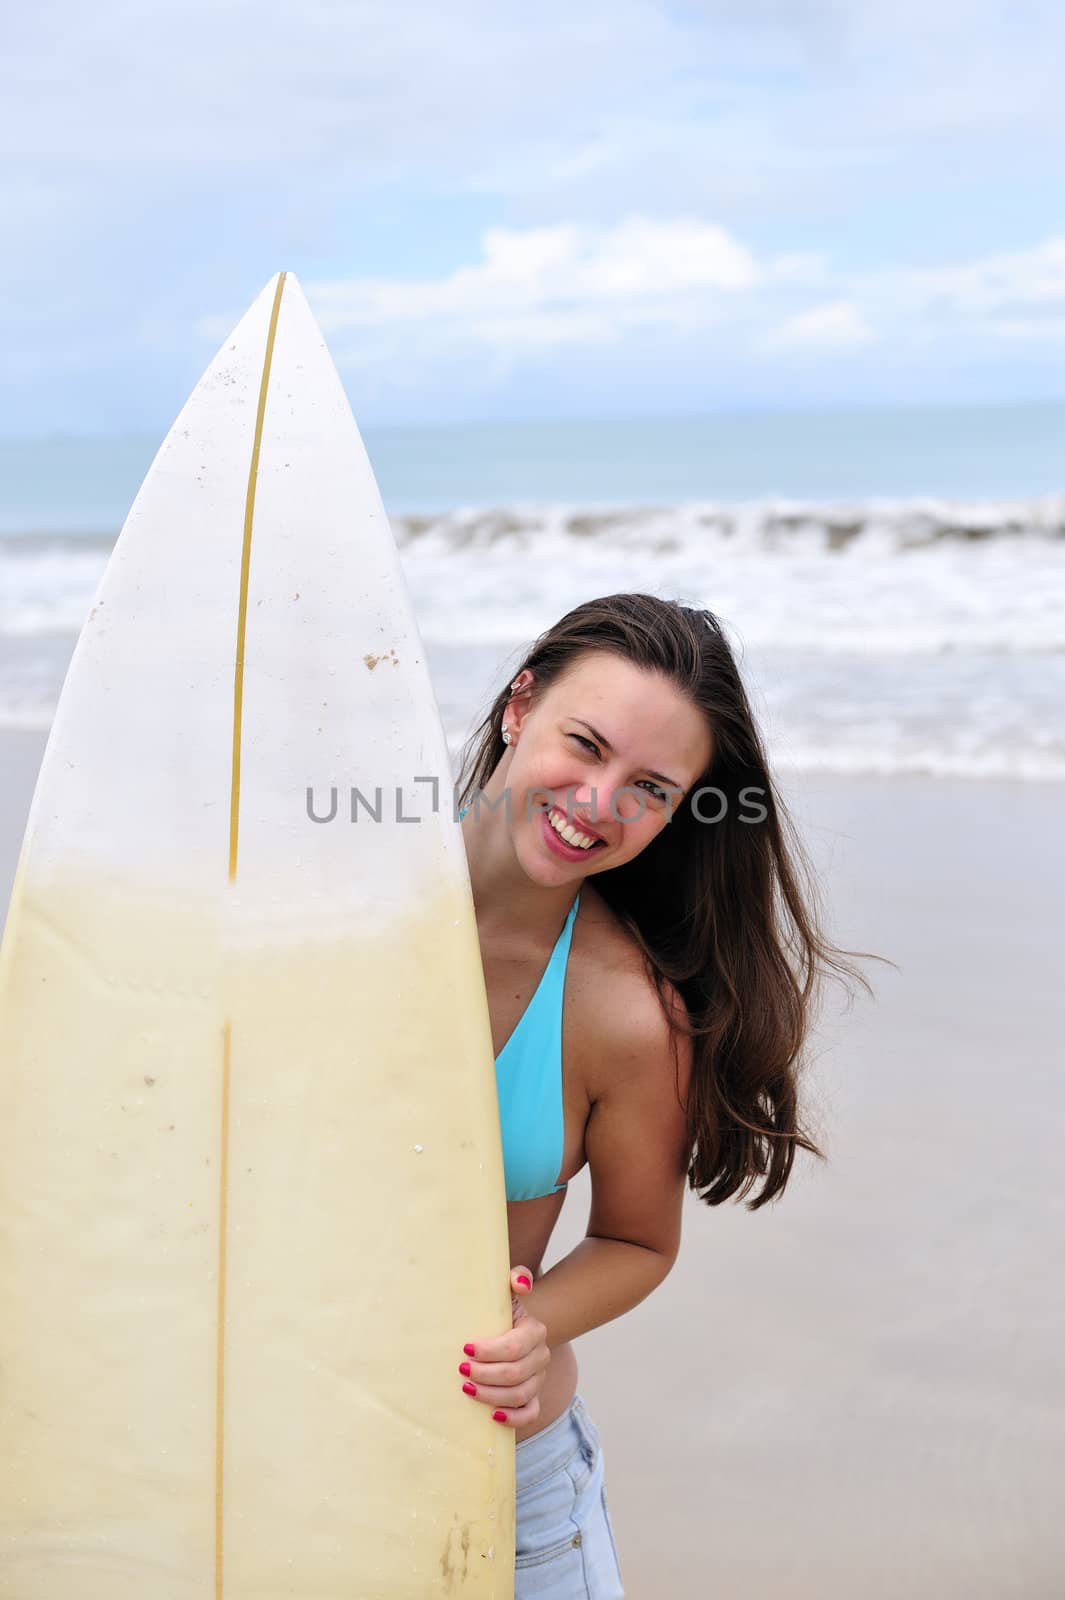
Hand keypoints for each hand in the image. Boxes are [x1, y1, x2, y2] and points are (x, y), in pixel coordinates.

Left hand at [459, 1265, 550, 1427]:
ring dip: (492, 1395)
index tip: (465, 1349)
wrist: (507, 1331)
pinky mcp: (533, 1397)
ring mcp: (538, 1379)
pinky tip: (493, 1416)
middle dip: (485, 1374)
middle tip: (461, 1370)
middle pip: (515, 1373)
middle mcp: (540, 1356)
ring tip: (467, 1390)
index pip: (514, 1347)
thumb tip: (521, 1284)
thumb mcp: (504, 1291)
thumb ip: (515, 1278)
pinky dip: (514, 1418)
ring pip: (520, 1394)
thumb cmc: (499, 1311)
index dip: (489, 1351)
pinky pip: (530, 1413)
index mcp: (534, 1331)